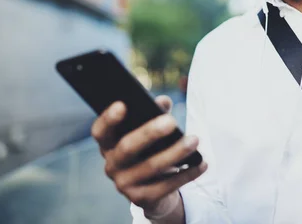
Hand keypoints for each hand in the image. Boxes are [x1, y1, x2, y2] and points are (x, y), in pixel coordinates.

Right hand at [92, 95, 207, 219]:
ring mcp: (124, 184)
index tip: (123, 104)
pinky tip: (201, 163)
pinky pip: (166, 186)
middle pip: (127, 147)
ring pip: (150, 167)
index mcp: (109, 144)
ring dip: (175, 152)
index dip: (109, 119)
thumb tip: (163, 102)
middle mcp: (112, 165)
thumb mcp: (150, 131)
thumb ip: (154, 113)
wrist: (153, 189)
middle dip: (149, 133)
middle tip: (171, 121)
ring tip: (194, 140)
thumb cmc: (150, 150)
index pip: (101, 131)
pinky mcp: (141, 199)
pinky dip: (186, 174)